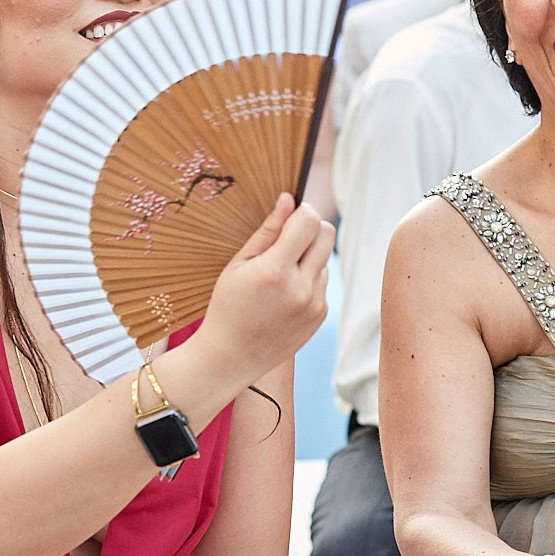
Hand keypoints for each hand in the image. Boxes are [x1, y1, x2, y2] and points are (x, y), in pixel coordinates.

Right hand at [195, 193, 333, 381]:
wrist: (231, 356)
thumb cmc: (228, 306)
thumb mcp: (238, 265)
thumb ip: (267, 231)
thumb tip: (288, 199)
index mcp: (275, 271)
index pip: (309, 221)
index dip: (301, 211)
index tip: (290, 213)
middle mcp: (300, 287)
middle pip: (326, 234)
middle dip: (311, 227)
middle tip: (290, 234)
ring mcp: (314, 303)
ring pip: (325, 258)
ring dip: (308, 256)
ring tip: (279, 273)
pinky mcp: (320, 314)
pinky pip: (323, 282)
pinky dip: (308, 279)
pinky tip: (284, 293)